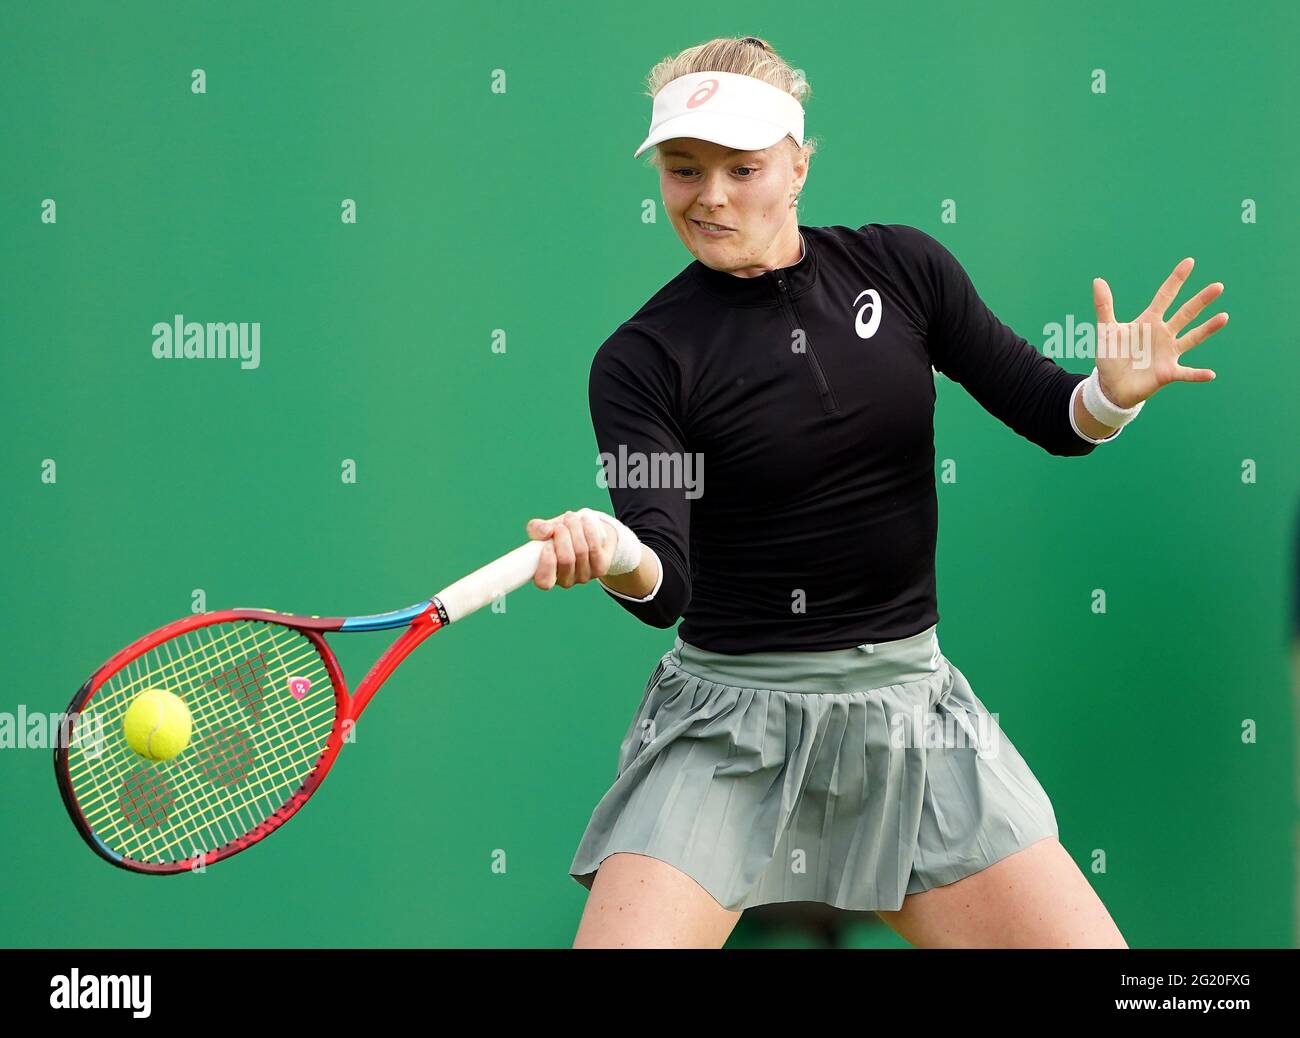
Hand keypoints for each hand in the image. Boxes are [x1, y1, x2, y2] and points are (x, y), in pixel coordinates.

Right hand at [525, 510, 613, 589]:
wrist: (586, 534)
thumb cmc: (559, 536)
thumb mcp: (544, 531)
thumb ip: (537, 528)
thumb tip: (547, 531)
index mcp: (547, 576)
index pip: (544, 582)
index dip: (546, 563)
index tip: (547, 544)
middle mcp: (565, 581)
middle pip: (566, 560)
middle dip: (562, 536)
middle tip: (560, 525)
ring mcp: (584, 576)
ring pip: (581, 551)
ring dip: (575, 529)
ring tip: (570, 518)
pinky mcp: (600, 568)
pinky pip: (594, 547)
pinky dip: (588, 530)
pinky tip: (584, 520)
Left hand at [1092, 258, 1228, 408]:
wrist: (1111, 385)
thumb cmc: (1111, 356)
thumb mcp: (1106, 330)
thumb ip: (1104, 306)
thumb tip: (1097, 279)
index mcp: (1149, 321)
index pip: (1165, 296)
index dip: (1176, 279)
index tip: (1189, 262)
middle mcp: (1163, 334)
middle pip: (1185, 313)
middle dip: (1201, 300)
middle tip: (1218, 286)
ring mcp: (1168, 353)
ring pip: (1192, 338)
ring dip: (1207, 328)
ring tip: (1224, 317)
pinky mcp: (1168, 373)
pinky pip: (1186, 373)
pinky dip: (1197, 374)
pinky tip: (1210, 374)